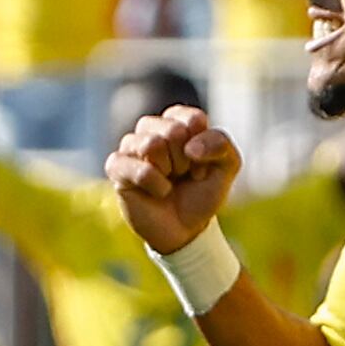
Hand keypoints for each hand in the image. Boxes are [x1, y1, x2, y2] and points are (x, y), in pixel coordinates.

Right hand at [105, 106, 242, 253]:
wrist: (186, 227)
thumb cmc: (203, 191)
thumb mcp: (227, 165)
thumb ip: (221, 144)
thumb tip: (190, 147)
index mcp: (178, 121)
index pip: (193, 118)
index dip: (205, 147)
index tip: (202, 164)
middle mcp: (152, 129)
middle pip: (173, 130)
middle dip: (186, 160)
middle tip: (184, 174)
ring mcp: (131, 146)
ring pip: (151, 144)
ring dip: (170, 170)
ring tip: (170, 180)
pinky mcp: (116, 167)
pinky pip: (140, 169)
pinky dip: (157, 185)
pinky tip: (159, 191)